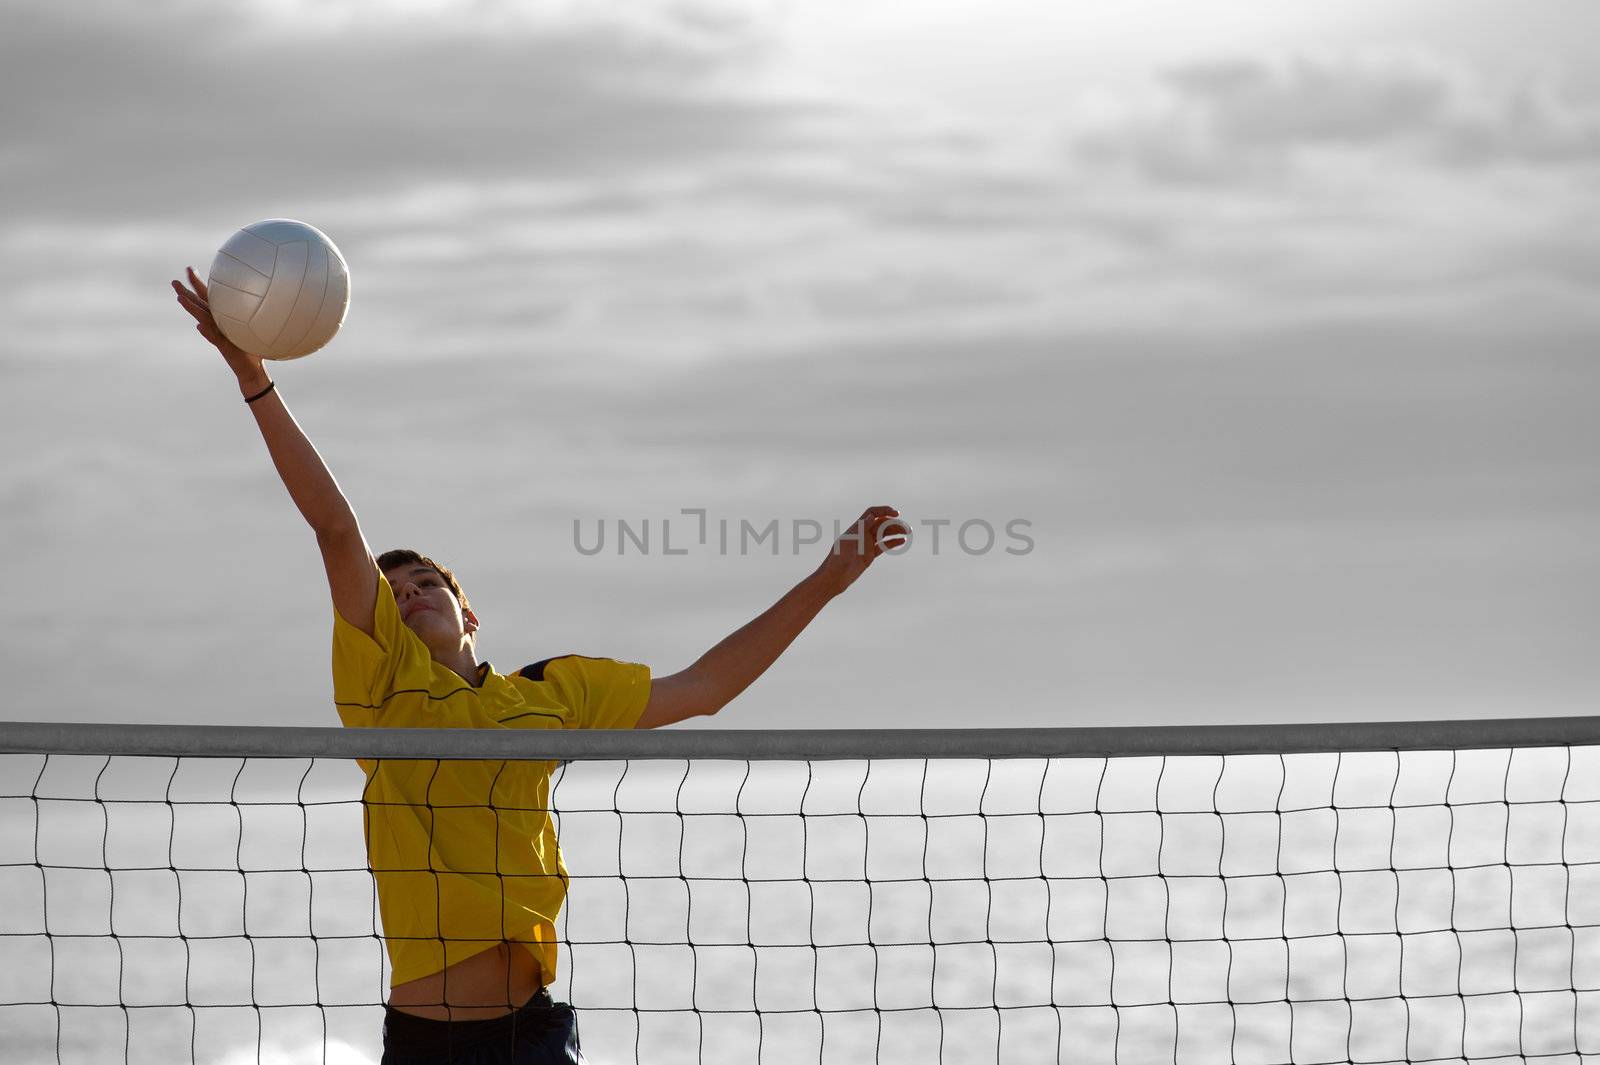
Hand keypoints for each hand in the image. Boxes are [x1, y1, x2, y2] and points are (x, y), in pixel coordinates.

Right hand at [172, 266, 267, 390]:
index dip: (198, 284)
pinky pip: (214, 338)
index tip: (189, 268)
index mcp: (222, 317)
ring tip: (180, 298)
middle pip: (198, 306)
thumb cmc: (254, 347)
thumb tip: (269, 292)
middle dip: (186, 293)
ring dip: (191, 308)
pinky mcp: (224, 347)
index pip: (208, 297)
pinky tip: (199, 325)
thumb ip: (257, 312)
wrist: (252, 369)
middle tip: (173, 282)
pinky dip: (207, 332)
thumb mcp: (256, 326)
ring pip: (202, 319)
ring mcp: (218, 335)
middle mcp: (216, 324)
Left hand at [813, 505, 906, 596]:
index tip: (896, 513)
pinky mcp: (870, 554)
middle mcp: (862, 534)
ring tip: (908, 532)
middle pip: (881, 523)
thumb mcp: (849, 543)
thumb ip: (861, 529)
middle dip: (894, 523)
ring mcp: (866, 544)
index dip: (884, 511)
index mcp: (856, 528)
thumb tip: (872, 516)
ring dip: (896, 531)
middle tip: (906, 528)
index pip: (872, 513)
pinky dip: (893, 542)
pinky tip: (902, 541)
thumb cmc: (838, 559)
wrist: (834, 578)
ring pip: (884, 534)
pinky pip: (883, 546)